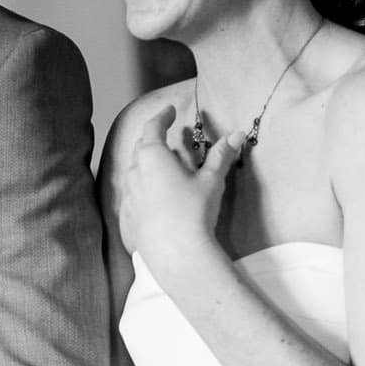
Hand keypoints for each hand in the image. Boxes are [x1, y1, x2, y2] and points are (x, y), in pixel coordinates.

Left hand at [117, 105, 243, 264]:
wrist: (177, 255)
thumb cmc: (194, 211)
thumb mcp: (211, 181)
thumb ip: (221, 155)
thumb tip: (237, 133)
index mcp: (153, 157)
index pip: (154, 127)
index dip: (162, 117)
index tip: (169, 111)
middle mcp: (134, 173)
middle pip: (141, 148)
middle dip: (153, 140)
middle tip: (165, 137)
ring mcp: (128, 197)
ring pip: (134, 173)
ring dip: (146, 166)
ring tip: (161, 168)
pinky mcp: (127, 219)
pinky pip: (132, 198)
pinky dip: (142, 192)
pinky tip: (153, 200)